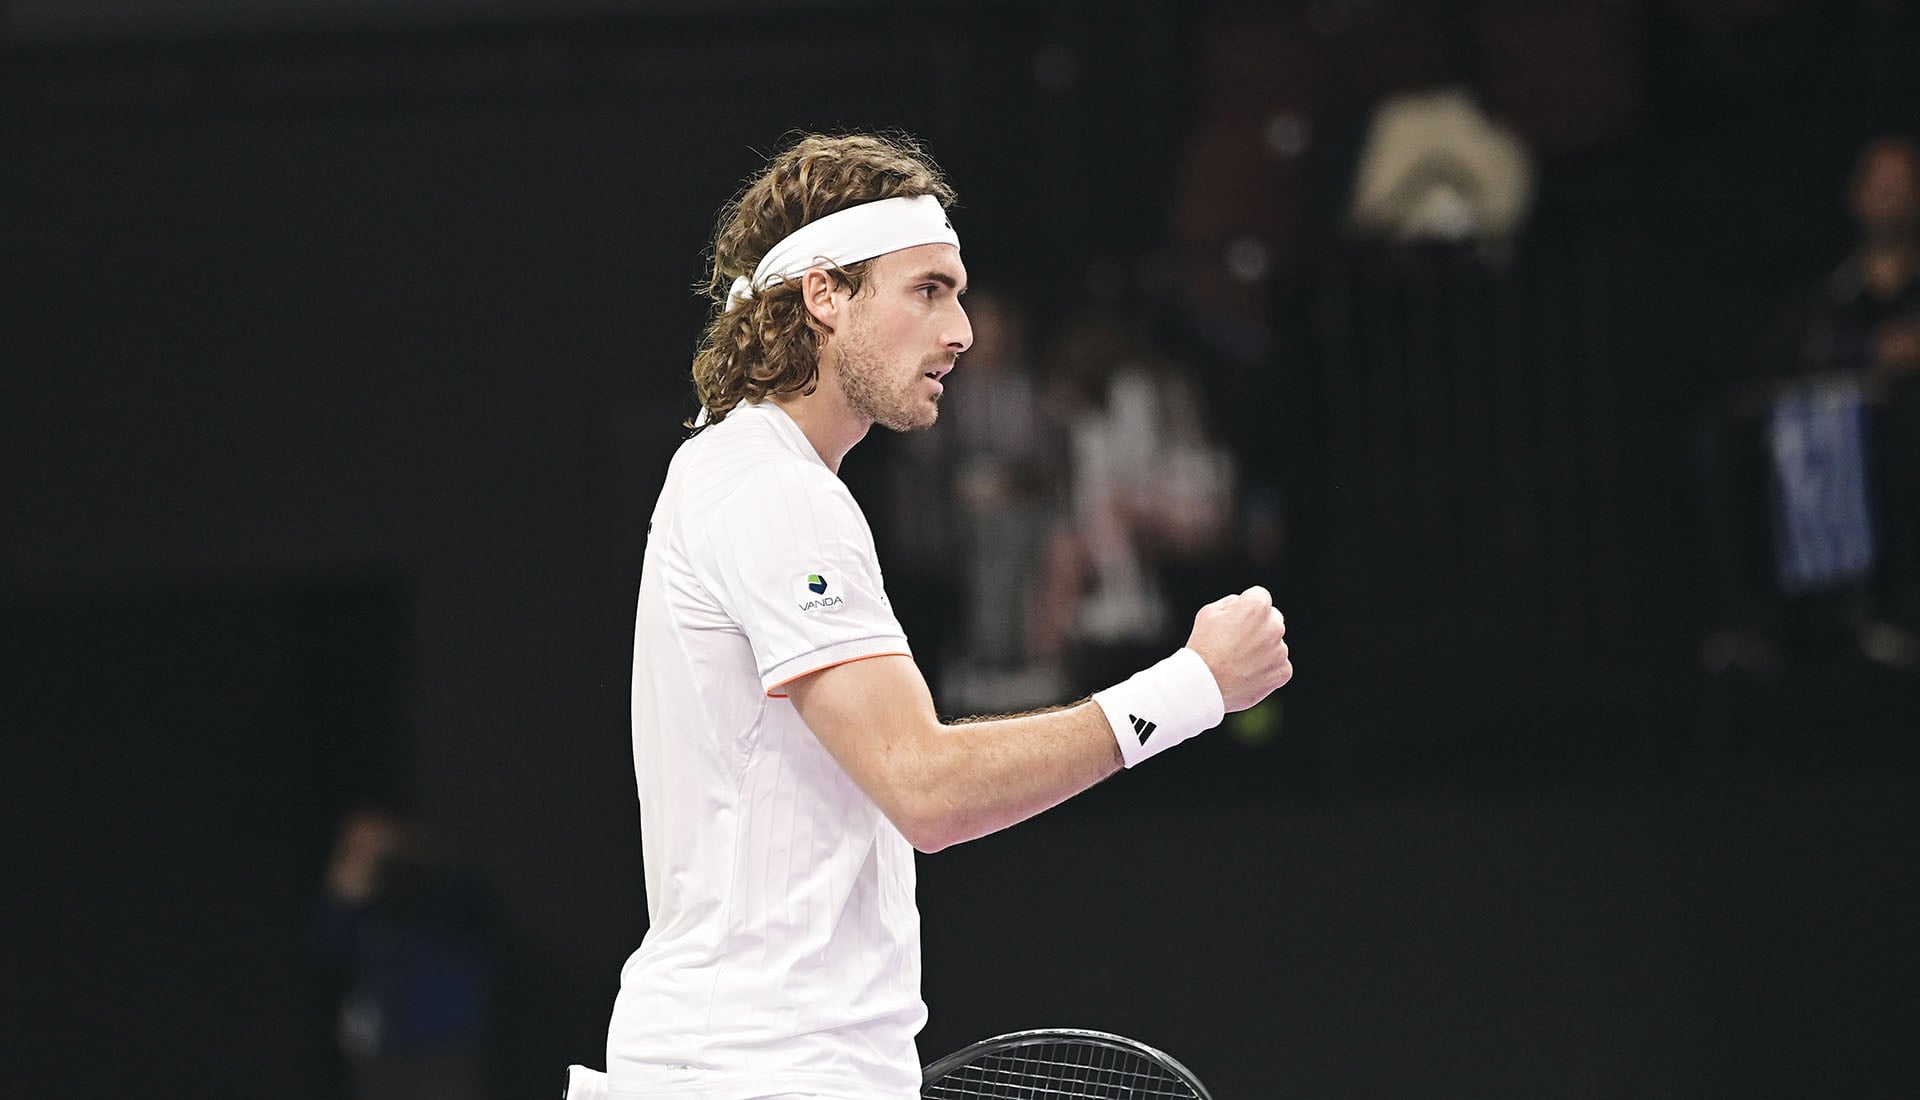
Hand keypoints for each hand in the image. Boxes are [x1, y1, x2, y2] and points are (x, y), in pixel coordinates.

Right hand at [1185, 585, 1291, 711]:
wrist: (1203, 684)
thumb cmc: (1203, 647)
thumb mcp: (1209, 612)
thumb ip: (1233, 602)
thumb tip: (1244, 604)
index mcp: (1257, 607)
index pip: (1260, 597)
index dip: (1245, 608)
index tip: (1235, 621)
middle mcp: (1274, 626)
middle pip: (1272, 619)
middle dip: (1258, 627)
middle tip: (1237, 643)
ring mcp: (1280, 651)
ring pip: (1275, 644)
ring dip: (1263, 650)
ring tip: (1238, 662)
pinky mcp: (1283, 671)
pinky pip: (1279, 665)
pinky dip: (1267, 669)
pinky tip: (1247, 673)